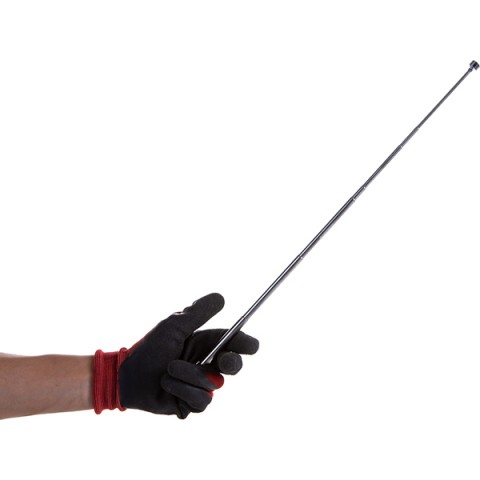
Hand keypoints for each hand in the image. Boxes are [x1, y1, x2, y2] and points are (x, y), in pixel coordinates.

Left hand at [94, 293, 258, 417]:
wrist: (128, 375)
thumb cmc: (150, 347)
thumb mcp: (174, 325)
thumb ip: (198, 312)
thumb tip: (222, 297)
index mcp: (207, 344)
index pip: (235, 344)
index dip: (246, 344)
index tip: (250, 346)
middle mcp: (207, 365)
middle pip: (234, 366)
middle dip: (231, 363)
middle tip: (222, 360)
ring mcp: (201, 385)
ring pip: (213, 384)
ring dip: (189, 375)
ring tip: (168, 369)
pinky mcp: (192, 404)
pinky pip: (200, 400)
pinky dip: (181, 390)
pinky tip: (167, 384)